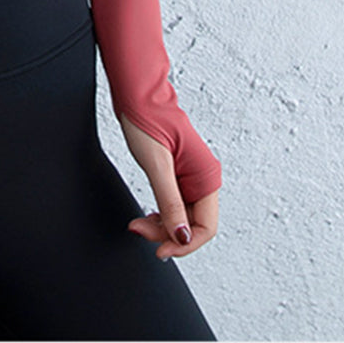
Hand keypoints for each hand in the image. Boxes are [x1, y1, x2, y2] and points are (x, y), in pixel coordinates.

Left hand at [120, 113, 218, 258]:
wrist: (137, 94)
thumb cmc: (147, 120)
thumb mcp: (156, 164)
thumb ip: (170, 201)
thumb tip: (180, 237)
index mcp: (206, 176)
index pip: (205, 228)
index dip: (184, 245)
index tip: (158, 250)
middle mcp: (204, 178)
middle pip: (194, 225)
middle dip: (168, 235)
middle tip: (138, 229)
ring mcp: (192, 177)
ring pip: (184, 218)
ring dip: (163, 227)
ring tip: (138, 223)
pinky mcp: (179, 174)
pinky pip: (177, 205)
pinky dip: (162, 215)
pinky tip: (147, 214)